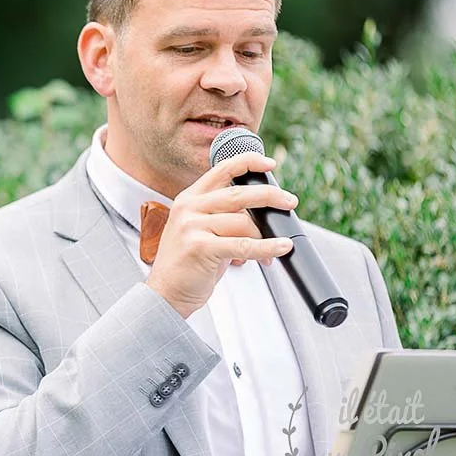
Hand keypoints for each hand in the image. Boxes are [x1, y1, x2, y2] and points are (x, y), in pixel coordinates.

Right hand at [145, 151, 297, 317]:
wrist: (166, 293)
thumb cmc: (188, 264)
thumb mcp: (201, 230)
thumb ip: (223, 216)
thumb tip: (262, 212)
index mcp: (189, 199)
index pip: (221, 170)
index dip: (247, 162)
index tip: (269, 163)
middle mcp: (188, 208)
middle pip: (238, 194)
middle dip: (270, 196)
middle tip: (290, 202)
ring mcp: (191, 227)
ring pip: (243, 222)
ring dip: (266, 235)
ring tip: (278, 245)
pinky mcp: (199, 247)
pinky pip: (243, 245)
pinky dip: (267, 247)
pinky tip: (281, 247)